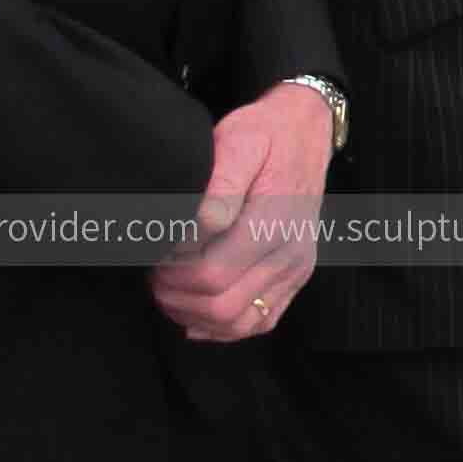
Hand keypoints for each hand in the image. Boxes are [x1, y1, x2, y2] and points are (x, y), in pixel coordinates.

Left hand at [148, 81, 334, 340]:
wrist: (306, 133)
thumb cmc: (267, 134)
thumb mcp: (239, 141)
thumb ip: (219, 185)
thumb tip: (200, 225)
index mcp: (273, 223)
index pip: (212, 275)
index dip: (172, 274)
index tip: (156, 255)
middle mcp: (290, 253)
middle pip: (222, 306)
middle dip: (177, 297)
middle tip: (156, 274)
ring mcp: (296, 269)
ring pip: (239, 323)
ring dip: (196, 315)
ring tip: (172, 290)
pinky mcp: (296, 276)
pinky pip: (261, 322)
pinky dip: (225, 328)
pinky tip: (198, 313)